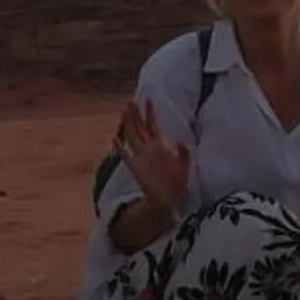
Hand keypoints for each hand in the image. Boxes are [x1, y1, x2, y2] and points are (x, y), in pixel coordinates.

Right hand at [115, 97, 192, 214]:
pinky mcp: (136, 169)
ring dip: (127, 124)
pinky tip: (115, 140)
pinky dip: (120, 149)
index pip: (152, 125)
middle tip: (129, 99)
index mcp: (159, 147)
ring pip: (132, 137)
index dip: (150, 112)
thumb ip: (183, 153)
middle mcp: (148, 150)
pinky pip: (126, 157)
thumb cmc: (177, 184)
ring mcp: (141, 158)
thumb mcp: (184, 166)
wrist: (168, 201)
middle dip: (134, 114)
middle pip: (139, 128)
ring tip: (122, 111)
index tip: (148, 98)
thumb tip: (180, 141)